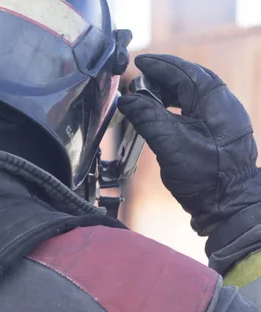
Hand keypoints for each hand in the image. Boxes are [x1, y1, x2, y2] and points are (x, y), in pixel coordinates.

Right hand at [118, 54, 260, 244]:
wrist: (229, 204)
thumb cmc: (205, 177)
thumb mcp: (171, 145)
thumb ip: (147, 118)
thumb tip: (127, 100)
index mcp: (216, 102)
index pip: (184, 72)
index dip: (159, 65)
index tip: (139, 62)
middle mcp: (223, 105)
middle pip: (190, 79)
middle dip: (163, 76)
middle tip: (140, 78)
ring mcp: (224, 119)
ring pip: (193, 93)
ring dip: (169, 91)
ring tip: (147, 95)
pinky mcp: (219, 133)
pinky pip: (195, 108)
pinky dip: (176, 105)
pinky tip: (162, 113)